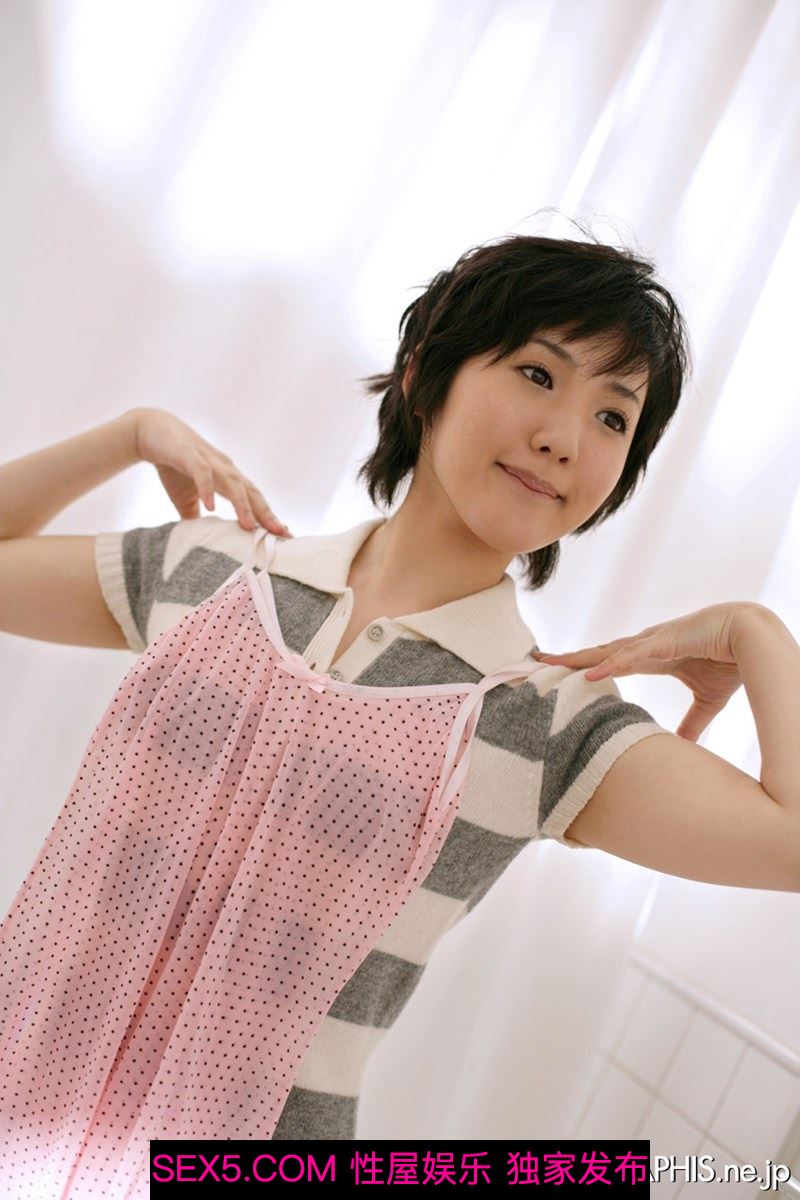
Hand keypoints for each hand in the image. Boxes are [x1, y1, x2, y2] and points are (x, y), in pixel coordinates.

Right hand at [129, 407, 292, 535]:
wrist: (148, 432)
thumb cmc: (173, 466)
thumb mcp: (186, 499)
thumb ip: (196, 519)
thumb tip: (199, 545)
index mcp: (228, 479)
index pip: (254, 501)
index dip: (269, 518)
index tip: (286, 538)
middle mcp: (225, 469)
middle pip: (252, 493)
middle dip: (267, 514)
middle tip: (281, 534)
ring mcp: (209, 461)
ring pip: (232, 483)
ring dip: (242, 504)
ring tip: (249, 526)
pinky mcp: (189, 455)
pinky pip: (202, 472)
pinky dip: (207, 489)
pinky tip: (210, 507)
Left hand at [532, 602, 760, 742]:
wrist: (751, 637)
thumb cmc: (730, 660)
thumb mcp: (707, 698)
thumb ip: (692, 721)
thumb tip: (684, 747)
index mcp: (651, 657)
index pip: (608, 661)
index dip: (583, 667)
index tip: (558, 672)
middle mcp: (645, 646)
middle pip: (597, 654)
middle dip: (568, 660)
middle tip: (536, 663)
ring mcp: (652, 642)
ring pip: (606, 651)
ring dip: (578, 659)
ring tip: (548, 664)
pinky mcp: (663, 641)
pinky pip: (630, 654)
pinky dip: (609, 663)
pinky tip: (589, 672)